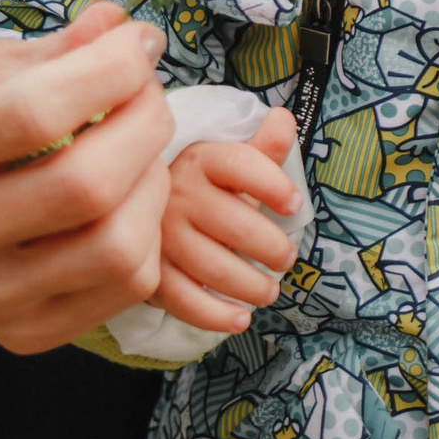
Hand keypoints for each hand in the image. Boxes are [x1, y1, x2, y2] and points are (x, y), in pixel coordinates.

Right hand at [0, 3, 176, 354]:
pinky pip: (125, 284)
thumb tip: (119, 25)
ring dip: (152, 181)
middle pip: (84, 184)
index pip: (33, 112)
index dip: (110, 70)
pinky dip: (149, 233)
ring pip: (114, 246)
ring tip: (140, 149)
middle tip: (148, 96)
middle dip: (144, 122)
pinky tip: (129, 200)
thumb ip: (50, 51)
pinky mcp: (21, 331)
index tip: (140, 43)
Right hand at [152, 109, 302, 335]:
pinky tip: (239, 318)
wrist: (143, 213)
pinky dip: (215, 315)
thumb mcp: (231, 162)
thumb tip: (284, 120)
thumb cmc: (205, 189)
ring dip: (250, 286)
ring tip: (270, 291)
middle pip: (234, 224)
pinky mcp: (149, 273)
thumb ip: (262, 147)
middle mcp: (176, 194)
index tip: (294, 205)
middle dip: (271, 247)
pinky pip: (184, 300)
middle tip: (287, 259)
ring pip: (213, 267)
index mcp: (200, 159)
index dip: (271, 184)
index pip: (239, 165)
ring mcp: (160, 236)